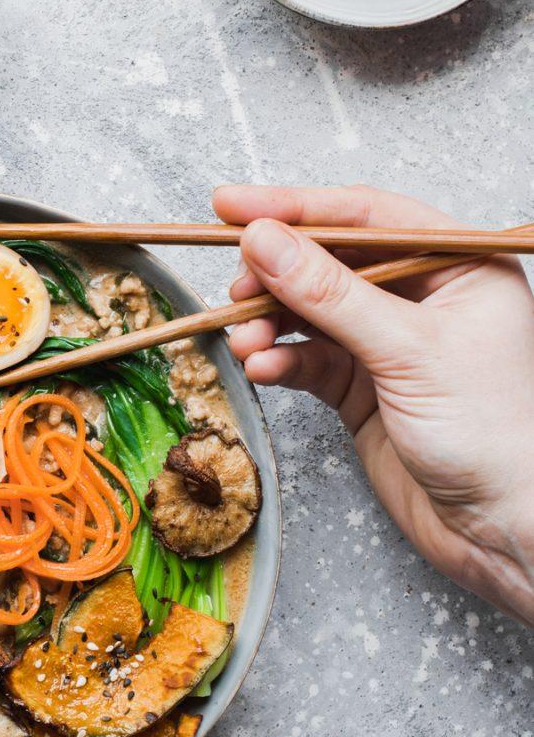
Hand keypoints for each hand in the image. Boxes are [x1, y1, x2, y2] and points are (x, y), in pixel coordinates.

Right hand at [214, 184, 533, 625]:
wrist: (503, 530)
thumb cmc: (494, 434)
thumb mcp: (408, 350)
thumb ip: (330, 294)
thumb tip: (265, 241)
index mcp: (460, 267)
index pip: (369, 218)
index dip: (298, 209)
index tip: (234, 206)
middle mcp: (426, 298)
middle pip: (333, 263)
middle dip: (277, 274)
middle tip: (236, 282)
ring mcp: (391, 345)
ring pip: (312, 314)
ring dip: (270, 323)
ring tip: (243, 340)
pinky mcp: (365, 390)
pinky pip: (310, 360)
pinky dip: (282, 361)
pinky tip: (263, 368)